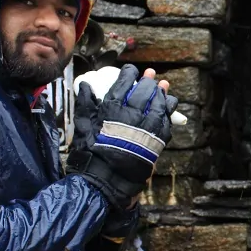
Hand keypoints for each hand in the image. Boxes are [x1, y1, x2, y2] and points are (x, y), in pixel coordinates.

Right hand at [67, 65, 177, 208]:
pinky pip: (166, 120)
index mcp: (112, 109)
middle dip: (148, 80)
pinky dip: (168, 110)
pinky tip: (169, 104)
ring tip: (163, 85)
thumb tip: (86, 85)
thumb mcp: (82, 126)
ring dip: (161, 93)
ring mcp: (146, 127)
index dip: (129, 74)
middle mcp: (131, 115)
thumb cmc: (90, 153)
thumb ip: (85, 104)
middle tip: (150, 74)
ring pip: (158, 103)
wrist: (106, 180)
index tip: (131, 71)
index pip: (124, 83)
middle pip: (144, 91)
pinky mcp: (157, 140)